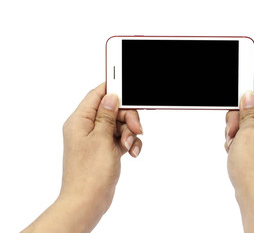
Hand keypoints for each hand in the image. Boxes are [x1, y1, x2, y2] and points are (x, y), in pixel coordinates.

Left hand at [22, 83, 142, 232]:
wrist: (88, 201)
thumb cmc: (90, 173)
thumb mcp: (101, 138)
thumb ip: (106, 115)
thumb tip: (110, 97)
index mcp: (80, 121)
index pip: (97, 95)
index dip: (113, 90)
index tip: (129, 90)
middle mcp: (87, 128)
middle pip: (113, 110)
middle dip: (128, 118)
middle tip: (137, 128)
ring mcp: (97, 139)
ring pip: (120, 125)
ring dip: (130, 133)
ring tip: (130, 145)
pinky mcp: (106, 149)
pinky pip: (121, 138)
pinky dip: (129, 143)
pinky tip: (132, 152)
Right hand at [225, 83, 253, 232]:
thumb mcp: (246, 132)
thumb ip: (248, 111)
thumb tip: (249, 96)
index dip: (248, 91)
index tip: (233, 94)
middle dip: (238, 117)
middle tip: (232, 129)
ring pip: (250, 125)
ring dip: (237, 132)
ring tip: (234, 145)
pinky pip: (251, 139)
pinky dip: (240, 143)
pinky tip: (235, 153)